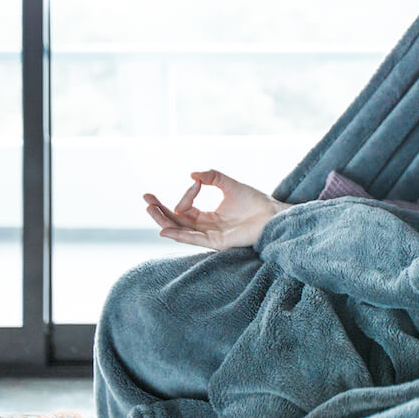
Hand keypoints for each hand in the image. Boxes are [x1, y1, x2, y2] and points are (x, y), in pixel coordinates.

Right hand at [143, 169, 292, 249]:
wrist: (273, 213)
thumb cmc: (255, 201)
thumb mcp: (229, 184)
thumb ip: (212, 177)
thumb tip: (192, 175)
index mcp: (208, 216)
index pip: (186, 208)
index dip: (186, 195)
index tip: (196, 183)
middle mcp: (206, 228)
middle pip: (176, 221)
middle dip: (160, 211)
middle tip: (145, 199)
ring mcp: (210, 236)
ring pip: (181, 230)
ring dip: (164, 220)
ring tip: (149, 209)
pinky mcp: (217, 243)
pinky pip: (194, 239)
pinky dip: (178, 235)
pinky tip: (164, 229)